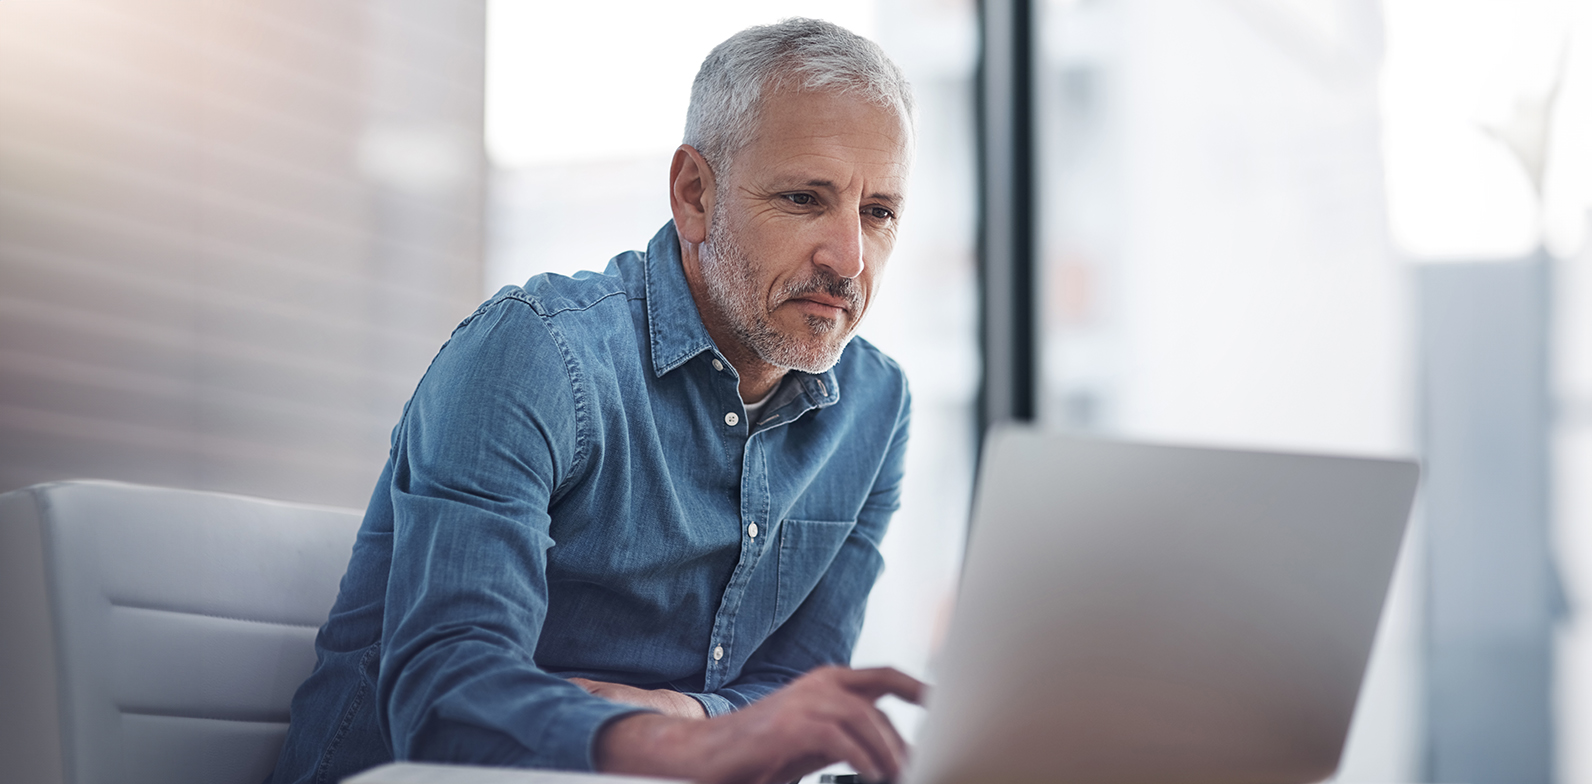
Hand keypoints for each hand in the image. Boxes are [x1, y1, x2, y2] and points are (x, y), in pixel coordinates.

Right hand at [594, 666, 924, 783]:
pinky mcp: (790, 725)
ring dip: (887, 752)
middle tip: (918, 766)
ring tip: (898, 776)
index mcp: (827, 682)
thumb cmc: (762, 751)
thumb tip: (893, 755)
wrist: (707, 754)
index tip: (944, 704)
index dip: (918, 687)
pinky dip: (862, 759)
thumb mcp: (816, 739)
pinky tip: (871, 776)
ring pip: (865, 719)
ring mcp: (803, 701)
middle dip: (903, 738)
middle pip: (879, 703)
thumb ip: (851, 737)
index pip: (884, 676)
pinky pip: (840, 739)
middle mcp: (819, 684)